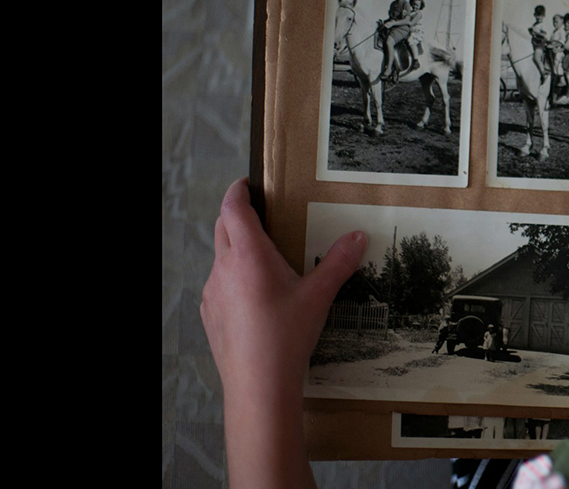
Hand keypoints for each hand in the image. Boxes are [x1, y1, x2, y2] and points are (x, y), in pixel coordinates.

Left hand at [200, 178, 364, 487]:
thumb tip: (359, 235)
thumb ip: (339, 262)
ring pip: (220, 258)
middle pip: (222, 228)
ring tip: (263, 260)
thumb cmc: (286, 335)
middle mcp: (223, 268)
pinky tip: (255, 299)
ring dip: (235, 250)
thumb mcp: (319, 296)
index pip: (233, 208)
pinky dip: (233, 279)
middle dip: (236, 216)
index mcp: (248, 255)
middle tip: (260, 214)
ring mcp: (211, 292)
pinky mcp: (209, 314)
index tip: (247, 183)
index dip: (238, 191)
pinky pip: (218, 286)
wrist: (257, 384)